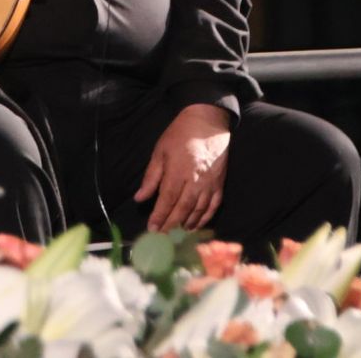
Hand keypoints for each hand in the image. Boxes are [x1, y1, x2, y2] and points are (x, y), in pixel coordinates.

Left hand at [134, 103, 231, 231]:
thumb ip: (151, 177)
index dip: (159, 217)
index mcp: (178, 171)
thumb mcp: (160, 151)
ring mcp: (209, 184)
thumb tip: (140, 198)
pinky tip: (196, 225)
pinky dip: (205, 218)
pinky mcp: (220, 184)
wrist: (208, 122)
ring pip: (198, 210)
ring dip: (187, 225)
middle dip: (171, 225)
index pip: (167, 200)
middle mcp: (195, 181)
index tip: (152, 229)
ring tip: (177, 234)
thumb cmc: (180, 135)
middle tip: (162, 238)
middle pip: (182, 209)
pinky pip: (213, 206)